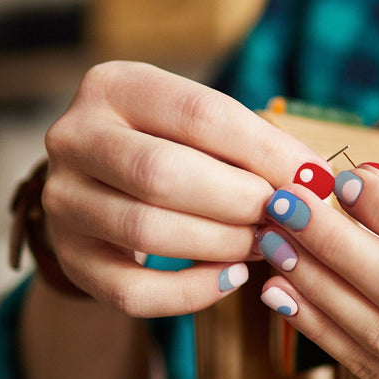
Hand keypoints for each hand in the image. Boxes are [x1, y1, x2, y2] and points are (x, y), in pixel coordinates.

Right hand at [40, 61, 327, 316]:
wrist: (103, 187)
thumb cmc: (172, 146)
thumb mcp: (201, 126)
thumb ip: (252, 145)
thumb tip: (315, 180)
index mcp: (114, 86)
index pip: (199, 115)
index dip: (265, 151)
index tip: (313, 178)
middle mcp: (75, 137)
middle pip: (162, 174)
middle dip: (238, 201)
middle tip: (283, 216)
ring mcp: (63, 200)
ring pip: (146, 233)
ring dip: (221, 245)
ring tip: (263, 244)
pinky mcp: (70, 258)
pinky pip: (132, 291)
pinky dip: (191, 292)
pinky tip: (231, 277)